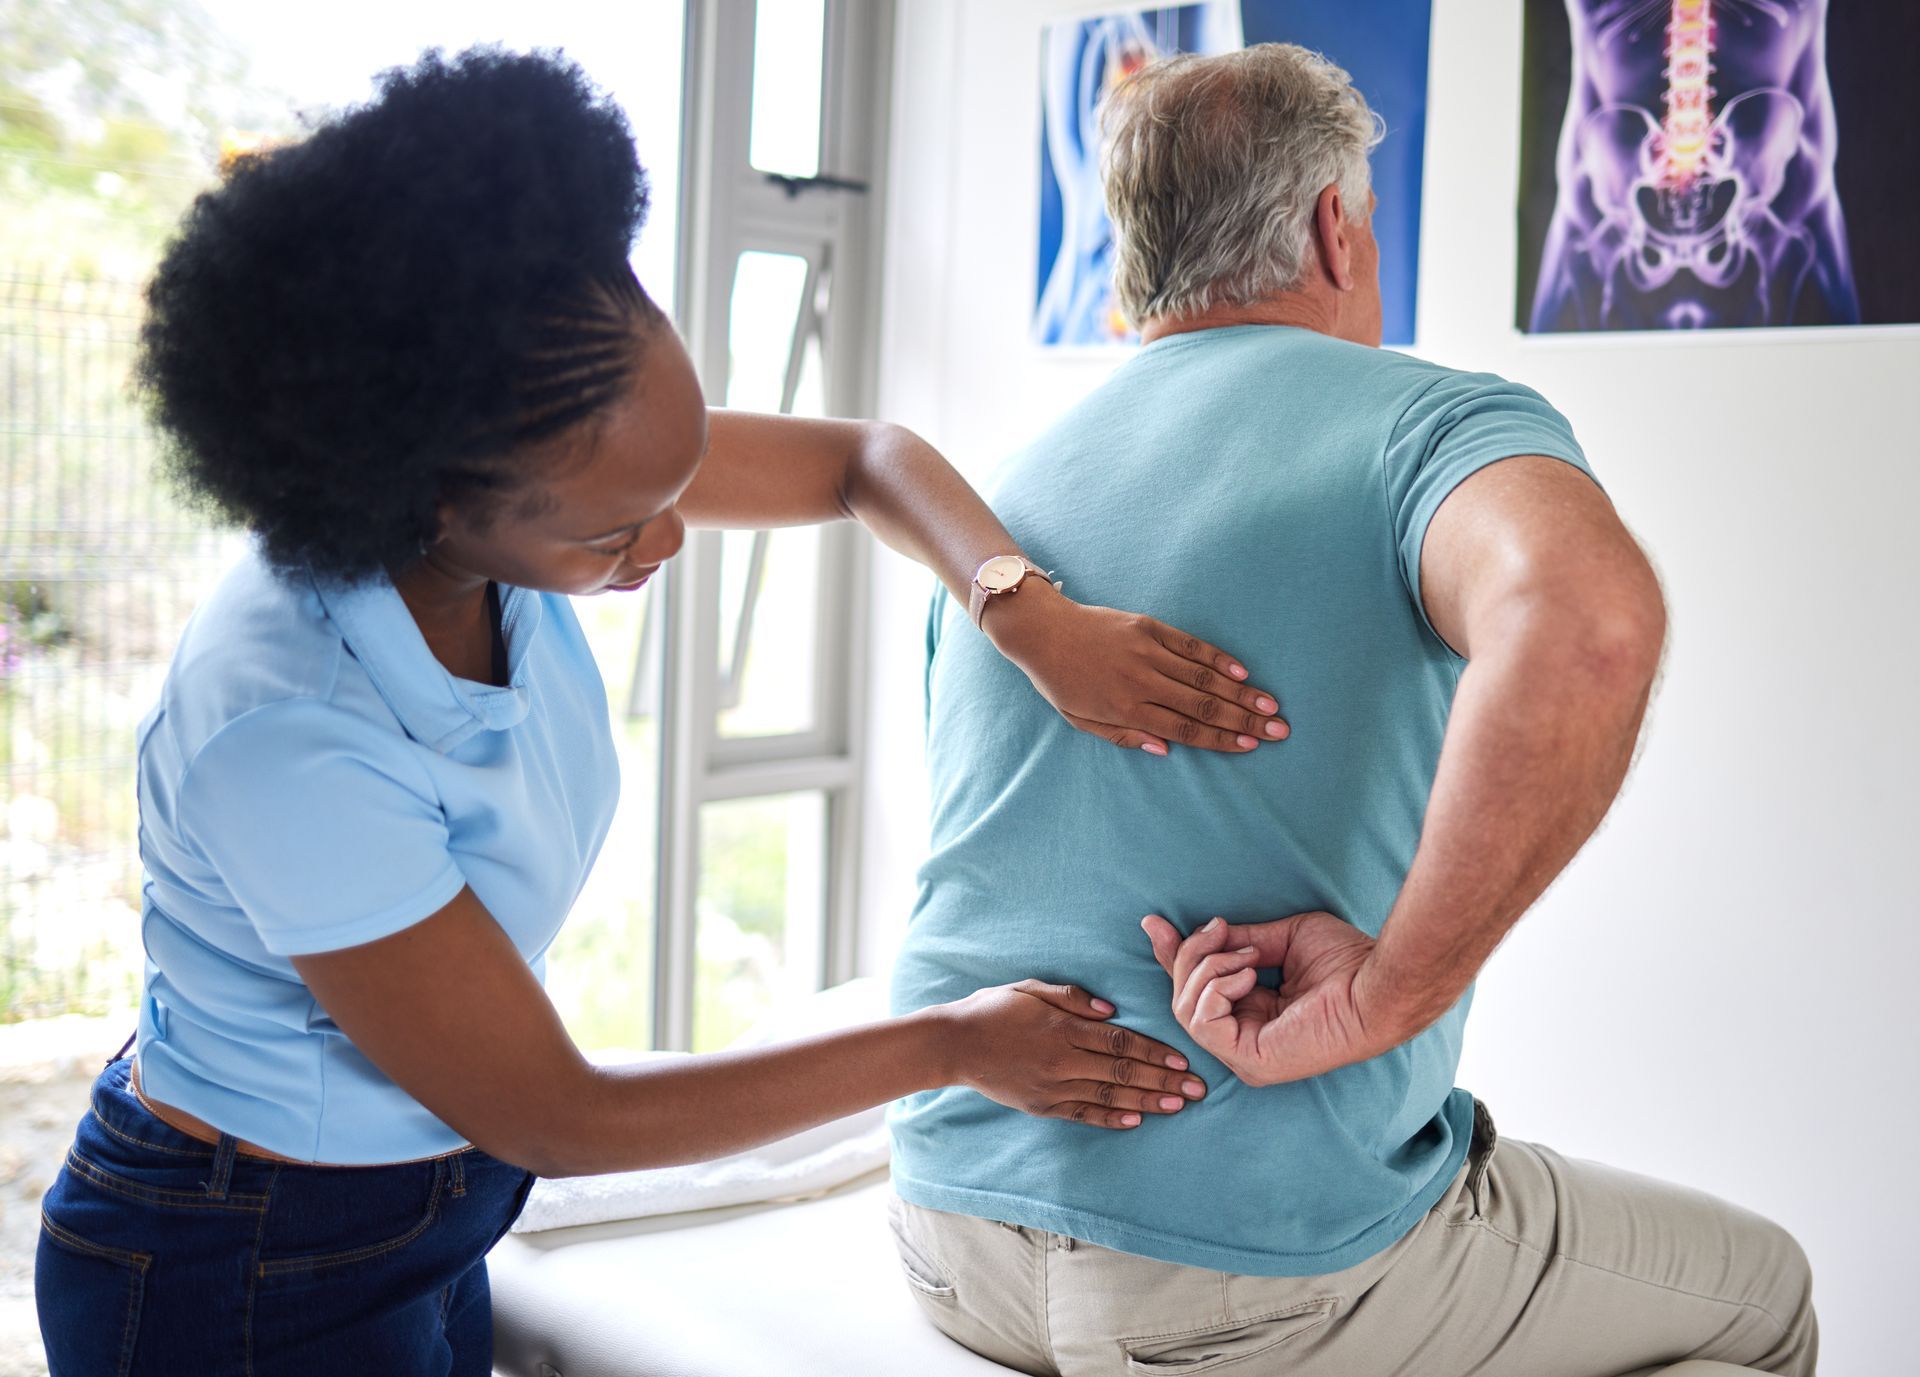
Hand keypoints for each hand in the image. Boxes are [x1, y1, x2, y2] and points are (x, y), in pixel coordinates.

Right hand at [937, 979, 1208, 1129]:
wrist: (954, 1044)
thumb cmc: (993, 1009)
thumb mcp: (1031, 988)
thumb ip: (1072, 998)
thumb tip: (1111, 1010)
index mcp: (1062, 1028)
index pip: (1120, 1042)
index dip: (1155, 1051)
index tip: (1184, 1060)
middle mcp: (1062, 1060)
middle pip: (1123, 1071)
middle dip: (1164, 1081)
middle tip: (1198, 1090)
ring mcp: (1053, 1086)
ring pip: (1109, 1096)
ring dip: (1147, 1101)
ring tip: (1178, 1106)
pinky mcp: (1042, 1106)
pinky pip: (1083, 1114)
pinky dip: (1111, 1118)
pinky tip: (1136, 1120)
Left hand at [984, 579, 1288, 754]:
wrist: (1043, 631)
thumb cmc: (1060, 681)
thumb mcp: (1081, 720)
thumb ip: (1124, 737)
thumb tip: (1166, 749)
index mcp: (1126, 709)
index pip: (1185, 728)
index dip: (1221, 739)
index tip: (1251, 746)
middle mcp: (1142, 681)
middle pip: (1203, 705)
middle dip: (1244, 720)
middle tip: (1279, 731)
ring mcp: (1148, 652)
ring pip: (1203, 676)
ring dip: (1242, 693)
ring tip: (1271, 705)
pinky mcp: (1149, 628)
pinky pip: (1190, 645)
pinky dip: (1218, 659)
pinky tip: (1242, 673)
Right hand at [1141, 912, 1398, 1085]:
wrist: (1375, 982)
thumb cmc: (1344, 962)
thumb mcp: (1280, 939)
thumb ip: (1239, 942)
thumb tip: (1200, 929)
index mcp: (1254, 1015)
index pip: (1196, 991)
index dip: (1172, 957)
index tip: (1154, 923)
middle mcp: (1245, 1039)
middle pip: (1182, 997)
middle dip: (1189, 955)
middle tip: (1218, 929)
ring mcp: (1245, 1056)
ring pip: (1186, 1009)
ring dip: (1208, 969)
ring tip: (1248, 958)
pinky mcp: (1249, 1061)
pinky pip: (1202, 1022)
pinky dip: (1216, 989)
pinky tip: (1249, 977)